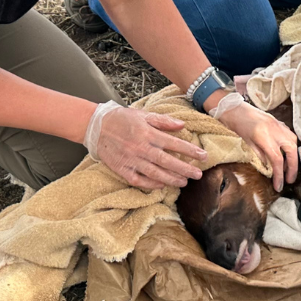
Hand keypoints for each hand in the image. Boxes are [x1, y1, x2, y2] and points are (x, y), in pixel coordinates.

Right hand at [83, 101, 208, 189]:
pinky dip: (151, 185)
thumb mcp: (144, 115)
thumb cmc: (123, 119)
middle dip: (185, 169)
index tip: (203, 156)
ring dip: (171, 179)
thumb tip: (183, 126)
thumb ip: (164, 121)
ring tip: (184, 182)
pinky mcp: (122, 169)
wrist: (97, 127)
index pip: (174, 144)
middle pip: (167, 162)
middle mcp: (141, 148)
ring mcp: (131, 160)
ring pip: (155, 174)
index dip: (190, 151)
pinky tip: (162, 186)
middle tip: (198, 175)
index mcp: (148, 134)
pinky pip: (138, 180)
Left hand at [212, 91, 299, 189]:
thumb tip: (269, 169)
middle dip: (293, 168)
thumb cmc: (235, 126)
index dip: (279, 175)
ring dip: (293, 156)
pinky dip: (290, 147)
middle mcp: (275, 130)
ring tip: (287, 168)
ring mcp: (278, 125)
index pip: (277, 159)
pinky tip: (285, 154)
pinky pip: (289, 136)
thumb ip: (259, 156)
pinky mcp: (278, 123)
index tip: (279, 186)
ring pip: (293, 143)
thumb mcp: (244, 144)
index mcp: (264, 136)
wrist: (232, 108)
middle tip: (290, 180)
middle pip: (291, 151)